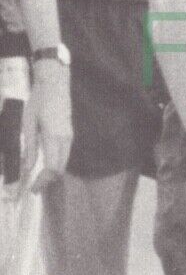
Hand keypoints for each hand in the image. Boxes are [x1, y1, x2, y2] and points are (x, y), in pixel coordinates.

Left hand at [24, 60, 72, 191]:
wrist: (55, 84)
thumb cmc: (38, 102)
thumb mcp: (28, 124)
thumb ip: (29, 147)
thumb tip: (27, 168)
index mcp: (53, 138)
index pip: (52, 168)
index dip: (43, 181)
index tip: (33, 189)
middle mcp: (65, 140)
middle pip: (61, 168)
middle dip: (48, 180)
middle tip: (34, 187)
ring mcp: (70, 137)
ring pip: (64, 162)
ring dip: (53, 173)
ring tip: (39, 178)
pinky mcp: (70, 134)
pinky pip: (65, 154)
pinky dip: (56, 164)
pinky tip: (46, 164)